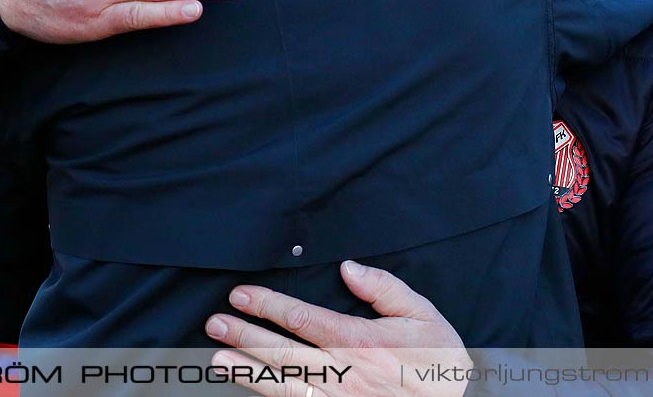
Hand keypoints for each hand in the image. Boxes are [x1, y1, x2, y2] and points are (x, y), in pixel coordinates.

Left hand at [205, 260, 470, 396]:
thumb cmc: (438, 366)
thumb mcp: (423, 317)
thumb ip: (385, 288)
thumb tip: (348, 267)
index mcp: (358, 342)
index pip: (301, 318)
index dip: (267, 305)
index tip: (240, 294)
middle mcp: (341, 373)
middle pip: (282, 352)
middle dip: (244, 335)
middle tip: (214, 322)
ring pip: (282, 385)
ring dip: (246, 371)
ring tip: (216, 359)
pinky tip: (250, 391)